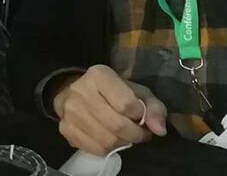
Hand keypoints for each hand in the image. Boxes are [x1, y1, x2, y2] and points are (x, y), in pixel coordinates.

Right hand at [53, 65, 167, 155]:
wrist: (74, 92)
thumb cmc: (111, 91)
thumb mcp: (136, 91)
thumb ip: (153, 107)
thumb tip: (160, 130)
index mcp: (100, 76)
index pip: (126, 104)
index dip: (140, 115)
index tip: (140, 115)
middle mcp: (81, 91)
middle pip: (117, 125)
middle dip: (135, 134)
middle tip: (139, 133)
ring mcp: (70, 112)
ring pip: (107, 141)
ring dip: (123, 143)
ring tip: (126, 136)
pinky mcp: (66, 129)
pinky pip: (95, 149)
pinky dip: (108, 149)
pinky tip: (111, 140)